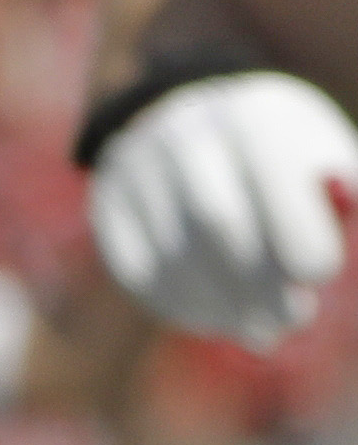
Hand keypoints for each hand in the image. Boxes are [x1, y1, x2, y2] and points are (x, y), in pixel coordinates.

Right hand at [91, 69, 357, 350]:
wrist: (186, 120)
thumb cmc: (276, 150)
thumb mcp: (318, 148)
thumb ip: (342, 182)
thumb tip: (341, 212)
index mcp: (250, 113)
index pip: (272, 182)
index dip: (299, 237)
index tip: (319, 275)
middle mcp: (185, 136)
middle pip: (218, 226)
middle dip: (259, 284)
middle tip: (291, 320)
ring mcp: (138, 174)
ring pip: (175, 258)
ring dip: (222, 306)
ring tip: (261, 330)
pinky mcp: (109, 211)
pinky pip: (142, 273)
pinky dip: (184, 307)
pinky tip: (217, 320)